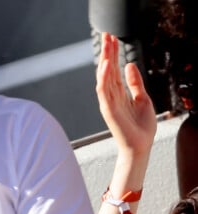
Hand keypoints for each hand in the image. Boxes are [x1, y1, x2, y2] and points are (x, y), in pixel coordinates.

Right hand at [96, 33, 156, 157]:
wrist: (140, 146)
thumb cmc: (141, 127)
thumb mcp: (142, 98)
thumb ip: (135, 83)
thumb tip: (129, 65)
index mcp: (119, 94)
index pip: (114, 70)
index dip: (114, 54)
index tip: (113, 38)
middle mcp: (111, 97)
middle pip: (108, 70)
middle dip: (107, 52)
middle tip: (106, 34)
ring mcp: (108, 103)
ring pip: (104, 77)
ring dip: (105, 60)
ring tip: (106, 43)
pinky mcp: (108, 110)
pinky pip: (103, 91)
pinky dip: (104, 78)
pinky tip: (107, 64)